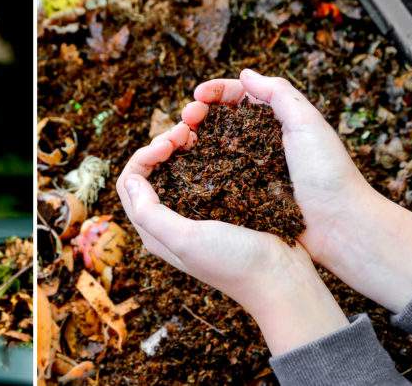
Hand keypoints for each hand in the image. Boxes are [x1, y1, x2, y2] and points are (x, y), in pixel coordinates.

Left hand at [116, 123, 347, 354]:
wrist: (282, 278)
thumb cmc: (233, 262)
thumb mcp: (186, 239)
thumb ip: (150, 213)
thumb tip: (132, 179)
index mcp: (154, 231)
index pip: (130, 183)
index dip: (143, 156)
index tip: (168, 144)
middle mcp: (169, 222)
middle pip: (149, 173)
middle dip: (160, 146)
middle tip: (184, 131)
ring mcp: (195, 213)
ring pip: (174, 170)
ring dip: (179, 148)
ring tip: (196, 132)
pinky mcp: (219, 207)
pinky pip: (200, 173)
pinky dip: (200, 154)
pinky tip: (213, 144)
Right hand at [185, 69, 411, 312]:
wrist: (338, 225)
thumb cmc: (328, 173)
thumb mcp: (307, 123)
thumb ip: (279, 94)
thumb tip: (245, 73)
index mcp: (276, 121)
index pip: (239, 96)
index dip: (215, 92)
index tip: (197, 96)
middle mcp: (259, 142)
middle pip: (219, 120)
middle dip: (198, 113)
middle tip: (185, 119)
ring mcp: (248, 169)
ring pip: (212, 146)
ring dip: (192, 139)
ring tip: (179, 140)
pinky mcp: (242, 195)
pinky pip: (214, 176)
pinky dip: (197, 168)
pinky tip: (184, 166)